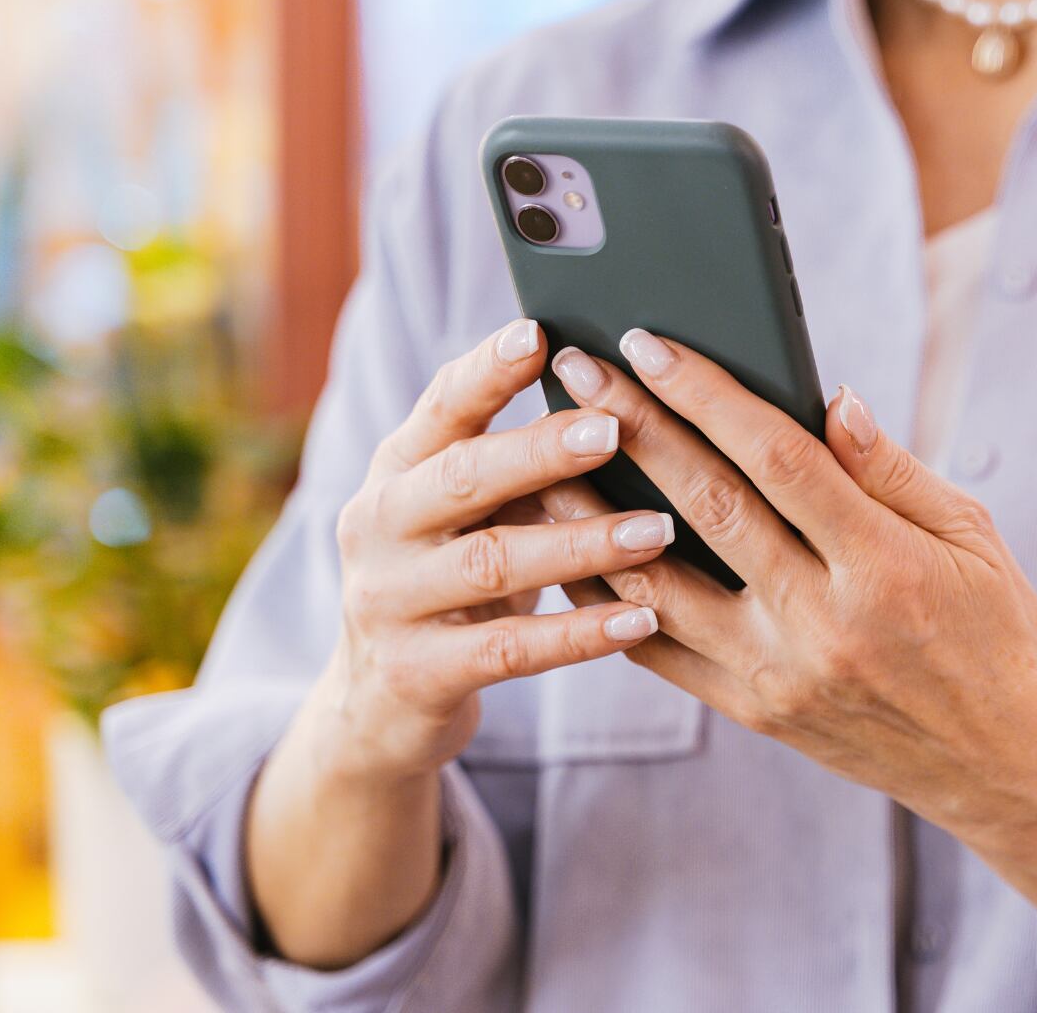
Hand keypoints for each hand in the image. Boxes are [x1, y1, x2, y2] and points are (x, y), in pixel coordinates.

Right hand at [319, 319, 677, 780]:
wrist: (378, 704)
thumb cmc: (453, 582)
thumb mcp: (467, 515)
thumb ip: (520, 464)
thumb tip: (624, 401)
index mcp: (396, 470)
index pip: (440, 407)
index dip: (487, 370)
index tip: (541, 333)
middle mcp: (378, 526)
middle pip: (462, 477)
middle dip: (540, 450)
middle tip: (615, 428)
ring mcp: (388, 601)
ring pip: (491, 562)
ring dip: (581, 544)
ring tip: (658, 530)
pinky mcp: (416, 673)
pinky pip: (508, 650)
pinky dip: (579, 633)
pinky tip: (640, 619)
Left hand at [540, 331, 1036, 833]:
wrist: (997, 760)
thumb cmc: (991, 628)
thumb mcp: (971, 534)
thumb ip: (891, 469)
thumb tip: (828, 399)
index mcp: (884, 563)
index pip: (778, 457)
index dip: (707, 394)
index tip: (650, 343)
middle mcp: (822, 621)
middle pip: (706, 505)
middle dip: (632, 427)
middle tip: (574, 371)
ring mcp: (778, 672)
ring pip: (658, 581)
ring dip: (591, 514)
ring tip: (541, 456)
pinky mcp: (752, 711)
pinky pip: (658, 649)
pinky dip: (607, 597)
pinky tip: (568, 549)